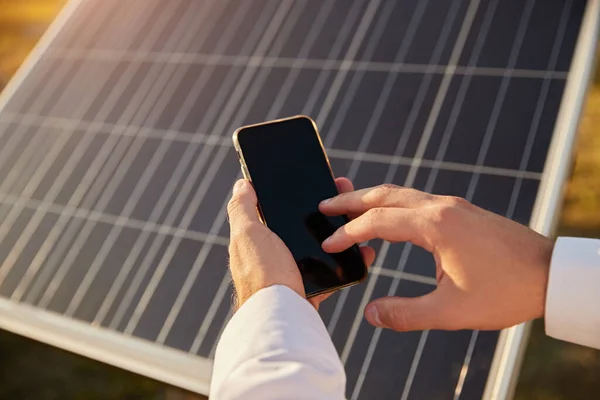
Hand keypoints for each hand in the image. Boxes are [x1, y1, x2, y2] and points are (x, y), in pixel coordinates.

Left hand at [227, 178, 375, 309]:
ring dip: (340, 232)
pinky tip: (362, 252)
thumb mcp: (248, 234)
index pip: (277, 208)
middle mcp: (273, 254)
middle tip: (345, 196)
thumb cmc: (262, 274)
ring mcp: (292, 271)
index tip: (317, 179)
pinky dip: (347, 261)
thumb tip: (241, 184)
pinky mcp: (309, 287)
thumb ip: (243, 209)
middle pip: (302, 225)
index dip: (295, 193)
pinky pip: (332, 270)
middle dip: (325, 210)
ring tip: (358, 220)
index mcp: (257, 238)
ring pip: (321, 245)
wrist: (281, 317)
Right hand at [319, 184, 553, 330]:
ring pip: (402, 193)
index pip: (377, 221)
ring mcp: (453, 206)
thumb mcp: (451, 311)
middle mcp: (441, 207)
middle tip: (325, 205)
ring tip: (349, 209)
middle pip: (384, 194)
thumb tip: (372, 314)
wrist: (550, 274)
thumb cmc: (505, 291)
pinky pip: (418, 200)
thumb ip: (405, 313)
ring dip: (372, 199)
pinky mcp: (462, 211)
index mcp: (434, 225)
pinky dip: (394, 206)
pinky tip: (391, 222)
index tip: (328, 242)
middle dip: (351, 199)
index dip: (348, 232)